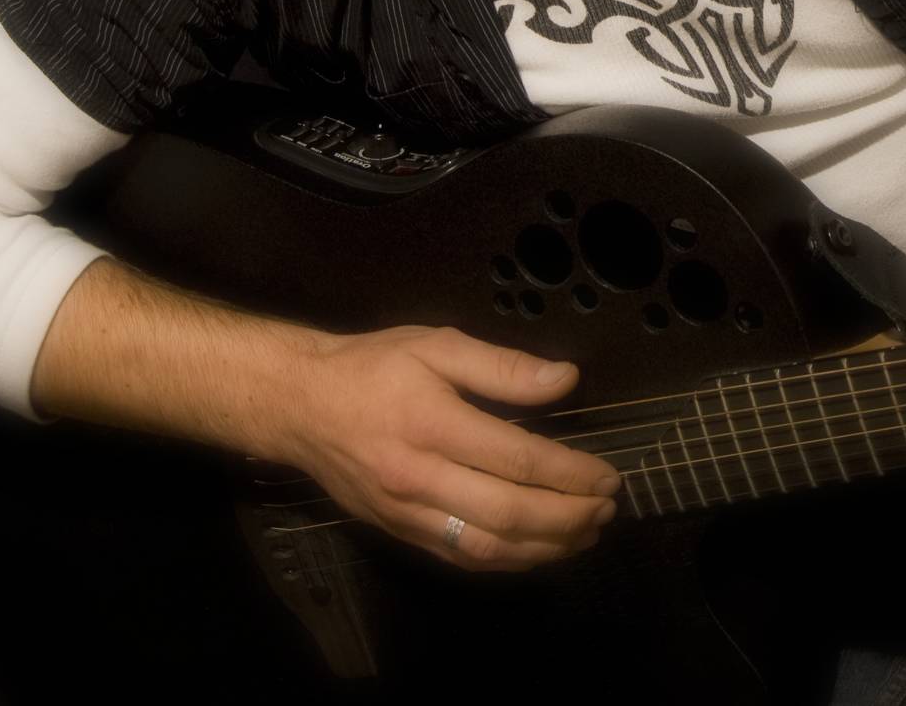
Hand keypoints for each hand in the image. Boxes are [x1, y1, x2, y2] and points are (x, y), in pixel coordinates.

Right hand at [273, 324, 622, 571]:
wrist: (298, 405)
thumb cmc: (372, 368)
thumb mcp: (436, 345)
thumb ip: (502, 366)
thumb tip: (565, 380)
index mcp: (433, 425)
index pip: (518, 461)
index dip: (571, 474)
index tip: (607, 476)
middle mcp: (420, 479)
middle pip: (508, 514)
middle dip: (568, 518)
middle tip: (607, 510)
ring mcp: (407, 514)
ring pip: (487, 548)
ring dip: (545, 548)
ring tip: (586, 535)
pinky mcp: (398, 533)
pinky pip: (460, 557)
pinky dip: (507, 560)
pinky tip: (537, 550)